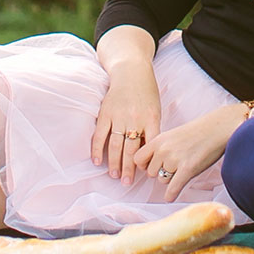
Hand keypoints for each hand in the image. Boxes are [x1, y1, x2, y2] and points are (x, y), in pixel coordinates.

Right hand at [93, 63, 161, 184]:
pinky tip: (97, 161)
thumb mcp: (155, 109)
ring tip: (115, 176)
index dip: (146, 161)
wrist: (131, 70)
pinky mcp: (106, 112)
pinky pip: (100, 134)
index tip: (145, 174)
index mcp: (151, 118)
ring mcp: (119, 116)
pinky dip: (98, 149)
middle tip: (127, 183)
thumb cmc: (147, 92)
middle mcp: (135, 118)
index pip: (150, 145)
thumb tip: (148, 154)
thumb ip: (152, 130)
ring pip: (116, 145)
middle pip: (131, 149)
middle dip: (129, 168)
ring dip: (114, 163)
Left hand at [136, 106, 236, 200]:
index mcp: (159, 139)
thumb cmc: (198, 131)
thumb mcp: (173, 134)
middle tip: (172, 168)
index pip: (138, 158)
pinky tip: (171, 196)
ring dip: (169, 180)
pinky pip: (172, 189)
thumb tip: (152, 163)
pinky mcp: (187, 170)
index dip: (144, 164)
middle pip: (151, 172)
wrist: (218, 128)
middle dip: (159, 173)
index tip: (152, 166)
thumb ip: (161, 147)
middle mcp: (164, 149)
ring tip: (180, 172)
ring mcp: (175, 160)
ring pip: (162, 180)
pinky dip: (171, 195)